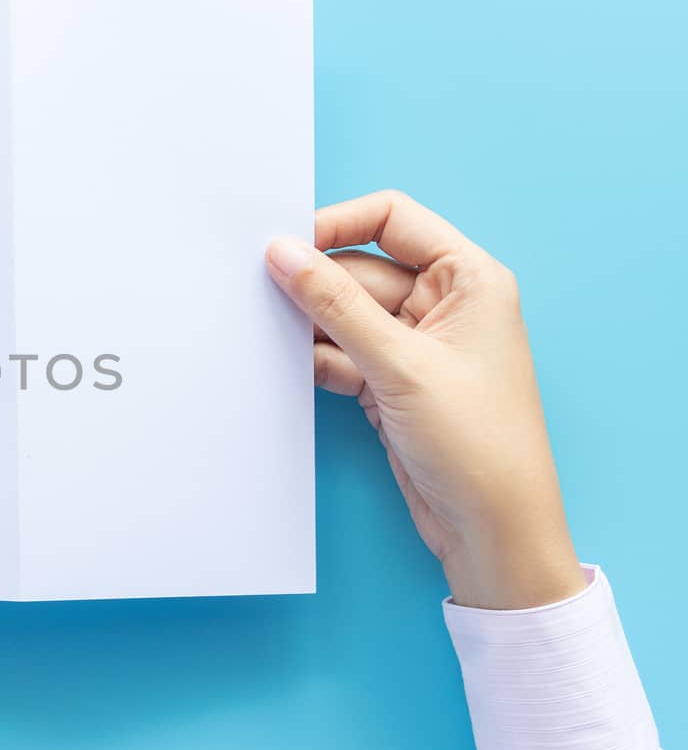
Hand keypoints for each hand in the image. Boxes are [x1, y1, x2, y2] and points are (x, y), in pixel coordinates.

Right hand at [265, 191, 584, 609]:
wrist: (491, 529)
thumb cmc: (477, 443)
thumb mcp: (400, 364)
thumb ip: (336, 303)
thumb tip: (282, 252)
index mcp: (469, 279)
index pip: (394, 219)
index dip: (337, 225)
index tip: (285, 245)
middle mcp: (444, 304)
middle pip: (360, 269)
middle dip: (313, 283)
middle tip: (258, 293)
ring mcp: (415, 345)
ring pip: (344, 313)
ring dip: (309, 324)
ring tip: (267, 334)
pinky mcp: (391, 383)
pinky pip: (341, 353)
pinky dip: (314, 358)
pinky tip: (284, 365)